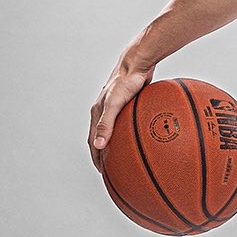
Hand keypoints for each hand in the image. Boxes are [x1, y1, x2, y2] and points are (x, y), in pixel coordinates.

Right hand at [88, 56, 154, 171]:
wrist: (138, 63)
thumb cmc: (126, 81)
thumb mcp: (114, 104)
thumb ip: (106, 124)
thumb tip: (99, 146)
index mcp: (97, 113)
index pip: (93, 142)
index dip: (97, 158)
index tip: (103, 173)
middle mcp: (104, 111)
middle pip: (102, 138)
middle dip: (105, 155)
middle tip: (113, 171)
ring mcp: (116, 108)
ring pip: (114, 131)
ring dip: (117, 146)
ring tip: (126, 158)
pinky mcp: (127, 104)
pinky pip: (127, 124)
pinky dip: (130, 134)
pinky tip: (143, 139)